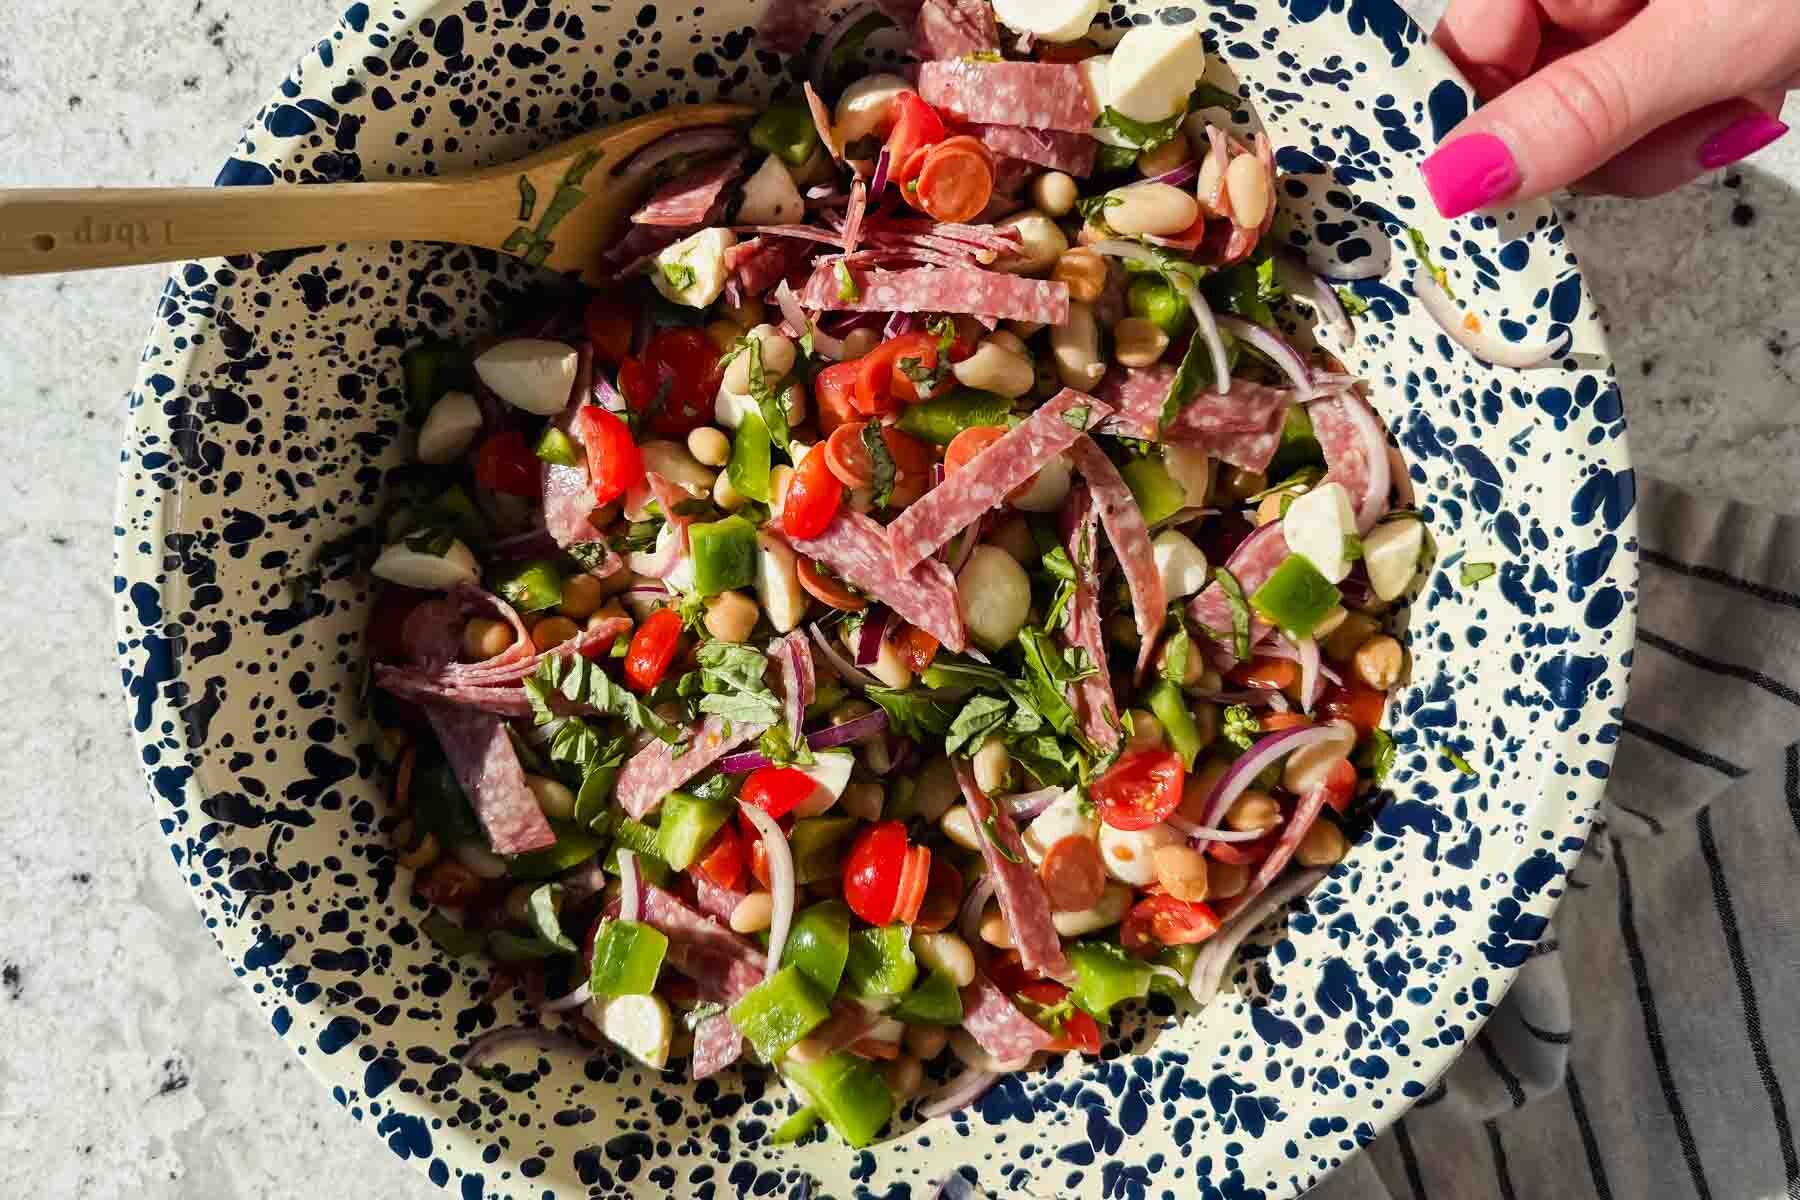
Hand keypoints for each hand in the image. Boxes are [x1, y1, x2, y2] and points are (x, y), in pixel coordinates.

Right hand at [1422, 0, 1795, 216]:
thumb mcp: (1709, 35)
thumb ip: (1581, 112)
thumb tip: (1458, 180)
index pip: (1462, 51)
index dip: (1481, 124)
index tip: (1507, 189)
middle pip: (1525, 97)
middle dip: (1600, 139)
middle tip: (1675, 128)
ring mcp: (1630, 10)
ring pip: (1592, 120)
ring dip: (1665, 140)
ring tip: (1738, 100)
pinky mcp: (1680, 37)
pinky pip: (1649, 111)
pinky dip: (1702, 120)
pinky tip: (1751, 90)